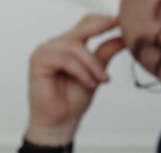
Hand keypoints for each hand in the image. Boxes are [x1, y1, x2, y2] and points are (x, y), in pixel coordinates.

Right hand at [26, 14, 124, 145]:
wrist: (60, 123)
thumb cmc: (72, 102)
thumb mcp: (96, 73)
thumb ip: (105, 53)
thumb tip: (122, 37)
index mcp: (67, 45)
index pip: (85, 23)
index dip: (102, 21)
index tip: (120, 21)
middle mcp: (55, 45)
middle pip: (80, 30)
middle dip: (101, 34)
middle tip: (121, 36)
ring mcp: (44, 52)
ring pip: (75, 46)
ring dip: (92, 64)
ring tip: (101, 80)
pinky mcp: (38, 61)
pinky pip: (65, 59)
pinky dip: (81, 71)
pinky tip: (90, 83)